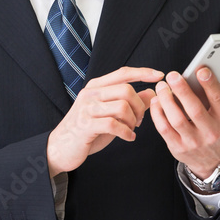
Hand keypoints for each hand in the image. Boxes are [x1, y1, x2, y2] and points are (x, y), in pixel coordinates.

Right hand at [46, 66, 163, 176]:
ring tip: (131, 130)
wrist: (60, 147)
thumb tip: (151, 92)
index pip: (122, 73)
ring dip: (133, 121)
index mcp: (96, 87)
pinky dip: (127, 133)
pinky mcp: (86, 125)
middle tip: (139, 121)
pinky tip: (128, 137)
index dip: (142, 72)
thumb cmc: (88, 130)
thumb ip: (129, 102)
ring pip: (122, 107)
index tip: (159, 75)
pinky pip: (114, 125)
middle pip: (126, 90)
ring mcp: (87, 109)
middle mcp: (90, 94)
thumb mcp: (109, 113)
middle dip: (140, 107)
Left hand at [141, 68, 219, 177]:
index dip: (210, 84)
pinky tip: (156, 100)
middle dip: (182, 90)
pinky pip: (164, 128)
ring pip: (176, 119)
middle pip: (195, 109)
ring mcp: (193, 141)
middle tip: (173, 75)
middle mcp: (211, 132)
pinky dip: (157, 113)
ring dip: (166, 100)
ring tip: (161, 86)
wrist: (213, 159)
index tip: (200, 70)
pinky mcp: (177, 147)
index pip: (219, 99)